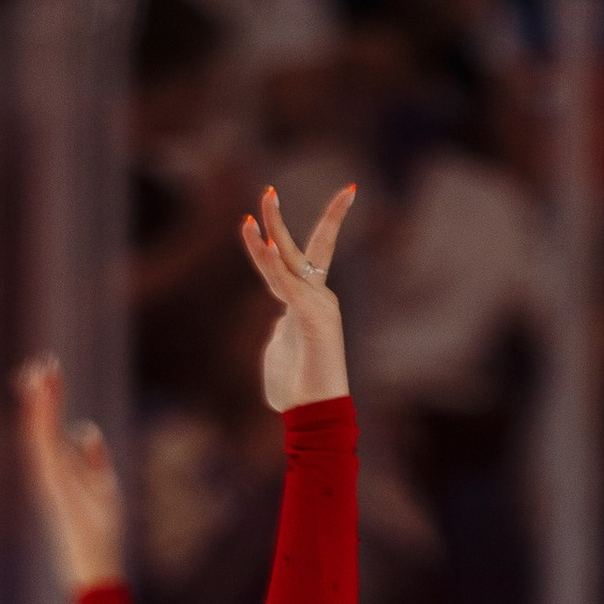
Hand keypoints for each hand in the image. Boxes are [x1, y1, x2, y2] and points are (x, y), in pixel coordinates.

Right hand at [14, 353, 124, 592]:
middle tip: (42, 362)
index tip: (52, 370)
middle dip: (41, 393)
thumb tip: (87, 430)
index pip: (51, 427)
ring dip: (40, 401)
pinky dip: (43, 419)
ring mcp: (49, 476)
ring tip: (41, 371)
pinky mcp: (54, 483)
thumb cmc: (100, 531)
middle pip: (41, 424)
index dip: (50, 399)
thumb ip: (95, 457)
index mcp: (61, 469)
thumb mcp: (104, 484)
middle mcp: (50, 470)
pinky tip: (44, 397)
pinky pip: (45, 444)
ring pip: (39, 430)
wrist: (97, 563)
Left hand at [238, 180, 354, 414]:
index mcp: (309, 301)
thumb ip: (280, 331)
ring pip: (288, 263)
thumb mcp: (281, 350)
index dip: (327, 221)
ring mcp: (315, 306)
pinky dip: (275, 266)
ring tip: (256, 210)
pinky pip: (287, 286)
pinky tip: (267, 246)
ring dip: (270, 236)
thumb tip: (277, 328)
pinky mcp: (311, 318)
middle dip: (281, 219)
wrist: (314, 413)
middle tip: (267, 191)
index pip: (314, 254)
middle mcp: (316, 297)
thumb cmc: (296, 389)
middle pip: (300, 248)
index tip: (348, 191)